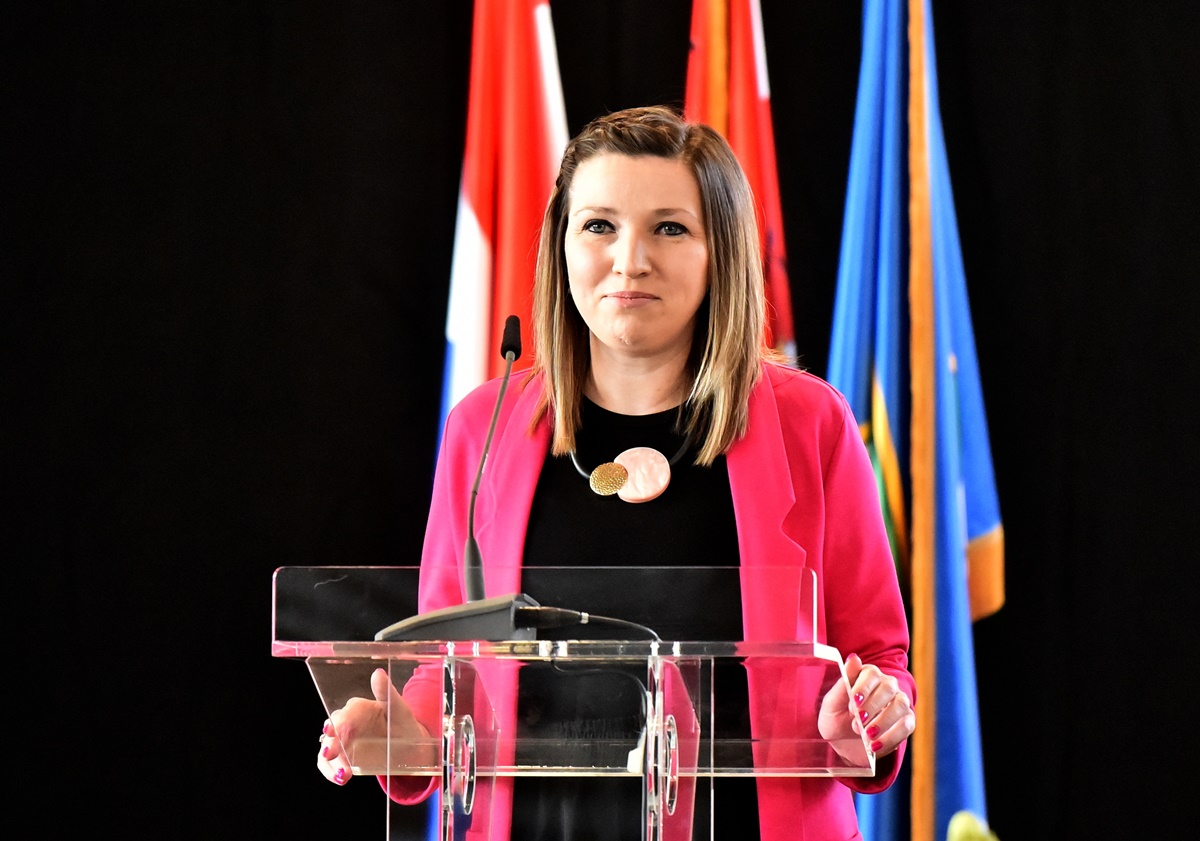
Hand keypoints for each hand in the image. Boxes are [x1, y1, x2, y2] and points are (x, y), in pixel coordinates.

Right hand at [316, 668, 436, 784]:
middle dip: (330, 742)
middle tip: (332, 753)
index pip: (345, 713)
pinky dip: (330, 772)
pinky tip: (341, 778)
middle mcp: (347, 722)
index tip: (335, 732)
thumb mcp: (399, 708)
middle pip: (332, 730)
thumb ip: (386, 692)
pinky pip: (328, 764)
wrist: (409, 746)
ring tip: (342, 773)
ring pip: (327, 748)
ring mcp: (343, 741)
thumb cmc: (403, 722)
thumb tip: (378, 673)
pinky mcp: (343, 757)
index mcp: (359, 707)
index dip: (339, 722)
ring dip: (330, 761)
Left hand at [819, 653, 914, 758]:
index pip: (872, 673)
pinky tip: (875, 746)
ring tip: (867, 735)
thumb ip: (842, 683)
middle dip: (873, 705)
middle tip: (859, 720)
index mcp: (866, 676)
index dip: (863, 688)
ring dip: (883, 721)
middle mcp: (886, 685)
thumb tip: (854, 658)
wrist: (843, 745)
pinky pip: (907, 725)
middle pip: (889, 687)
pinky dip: (891, 737)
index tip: (853, 704)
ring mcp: (899, 703)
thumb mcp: (832, 704)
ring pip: (900, 705)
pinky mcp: (906, 722)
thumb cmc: (836, 719)